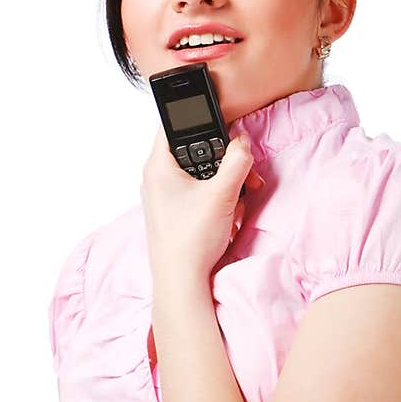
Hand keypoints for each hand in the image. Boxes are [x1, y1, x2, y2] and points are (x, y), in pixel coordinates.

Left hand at [140, 126, 264, 284]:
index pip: (174, 125)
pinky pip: (199, 194)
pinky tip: (227, 214)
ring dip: (224, 183)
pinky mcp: (174, 212)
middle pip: (194, 151)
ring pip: (200, 175)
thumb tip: (243, 143)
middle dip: (223, 161)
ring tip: (237, 198)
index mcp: (158, 166)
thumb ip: (236, 162)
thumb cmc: (190, 241)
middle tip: (242, 170)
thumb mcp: (221, 194)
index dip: (200, 119)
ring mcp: (164, 197)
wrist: (181, 282)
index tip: (222, 121)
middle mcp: (156, 178)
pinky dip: (216, 199)